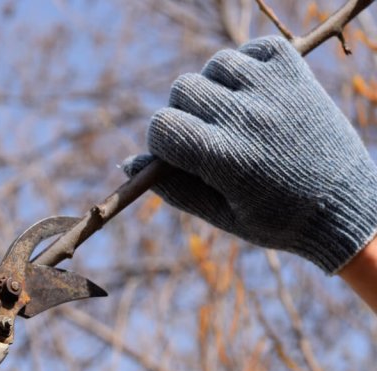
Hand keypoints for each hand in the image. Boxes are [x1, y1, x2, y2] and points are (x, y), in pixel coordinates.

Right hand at [124, 36, 376, 273]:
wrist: (344, 205)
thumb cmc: (275, 218)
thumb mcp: (220, 214)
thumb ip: (172, 188)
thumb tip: (128, 165)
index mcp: (225, 159)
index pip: (162, 127)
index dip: (161, 144)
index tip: (178, 157)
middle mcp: (246, 117)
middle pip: (182, 90)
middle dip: (184, 115)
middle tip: (207, 137)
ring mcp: (273, 89)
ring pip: (213, 66)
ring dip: (213, 89)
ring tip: (231, 116)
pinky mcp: (295, 72)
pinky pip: (252, 49)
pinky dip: (246, 67)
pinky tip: (253, 95)